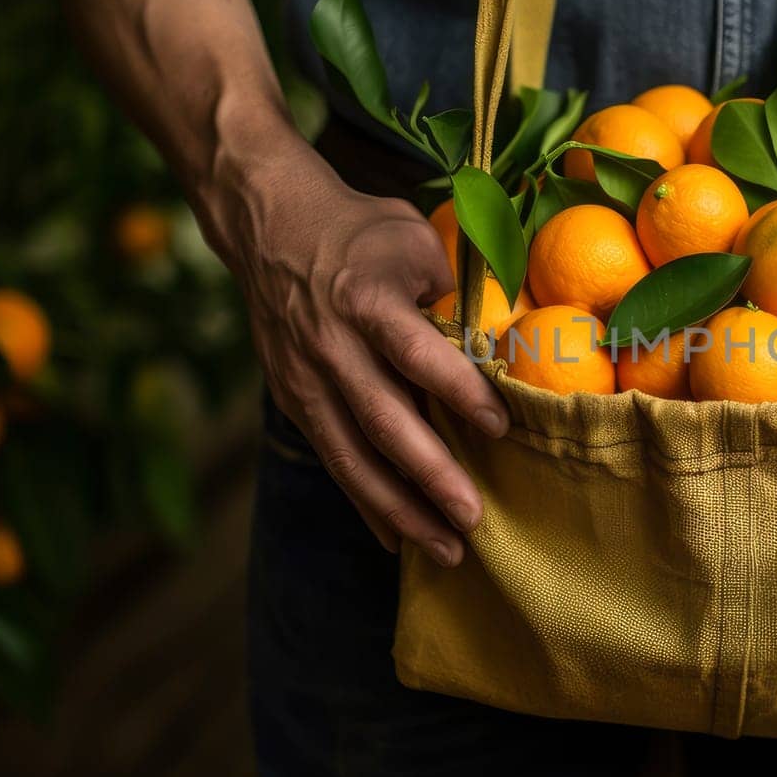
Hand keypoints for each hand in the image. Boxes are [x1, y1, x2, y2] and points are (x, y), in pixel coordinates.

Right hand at [209, 135, 507, 561]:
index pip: (416, 352)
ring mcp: (306, 379)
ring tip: (445, 550)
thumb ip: (454, 289)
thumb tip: (506, 337)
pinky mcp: (295, 400)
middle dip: (431, 475)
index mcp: (366, 298)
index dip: (458, 392)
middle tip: (474, 517)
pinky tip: (399, 538)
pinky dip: (367, 501)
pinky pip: (334, 459)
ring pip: (353, 456)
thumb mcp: (413, 238)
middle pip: (384, 421)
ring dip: (400, 509)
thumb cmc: (361, 232)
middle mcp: (331, 345)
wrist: (270, 225)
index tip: (500, 426)